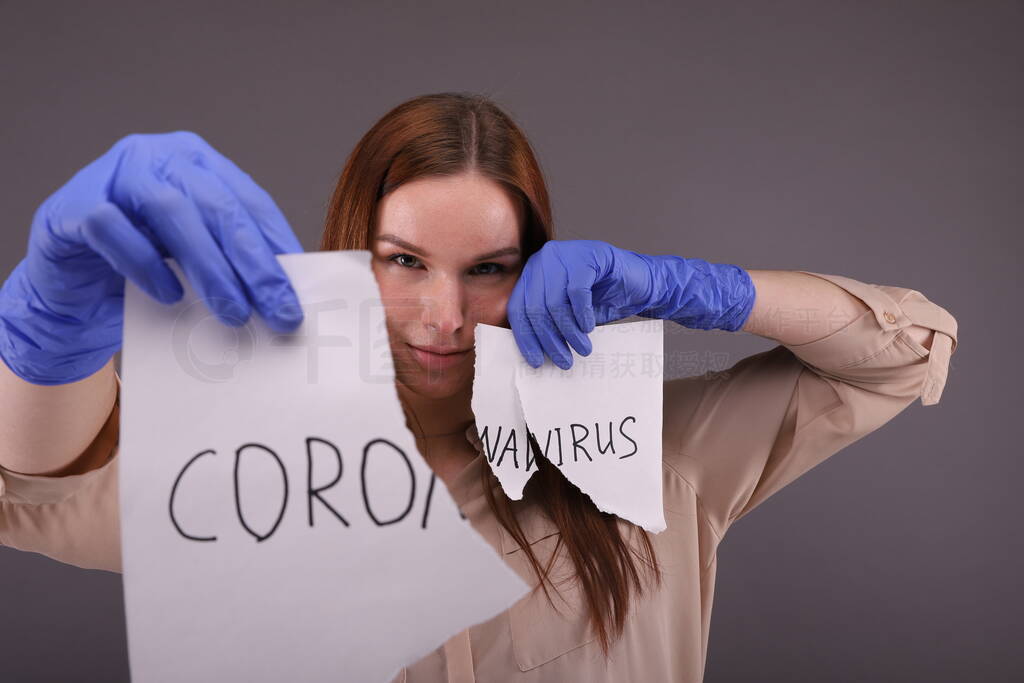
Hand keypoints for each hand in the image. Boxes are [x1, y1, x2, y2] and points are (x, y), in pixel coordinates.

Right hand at [0, 131, 304, 384]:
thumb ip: (234, 265)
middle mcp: (157, 157)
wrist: (72, 297)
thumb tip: (288, 296)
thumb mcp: (197, 265)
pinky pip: (113, 227)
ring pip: (172, 211)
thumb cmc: (142, 275)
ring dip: (210, 267)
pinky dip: (145, 263)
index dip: (278, 245)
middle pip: (219, 206)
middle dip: (255, 264)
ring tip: (234, 313)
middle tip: (280, 312)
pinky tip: (169, 295)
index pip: (249, 201)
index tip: (300, 291)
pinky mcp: (72, 205)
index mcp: (197, 163)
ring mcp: (112, 175)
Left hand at [507, 239, 755, 368]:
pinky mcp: (589, 255)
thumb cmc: (603, 302)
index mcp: (534, 273)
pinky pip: (576, 291)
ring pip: (554, 301)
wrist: (642, 286)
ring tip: (581, 349)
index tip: (535, 362)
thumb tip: (530, 354)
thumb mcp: (568, 316)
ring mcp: (566, 253)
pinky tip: (589, 327)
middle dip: (548, 339)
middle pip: (535, 306)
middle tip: (563, 361)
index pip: (518, 307)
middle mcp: (545, 259)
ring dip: (568, 332)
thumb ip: (547, 325)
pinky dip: (582, 314)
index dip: (525, 337)